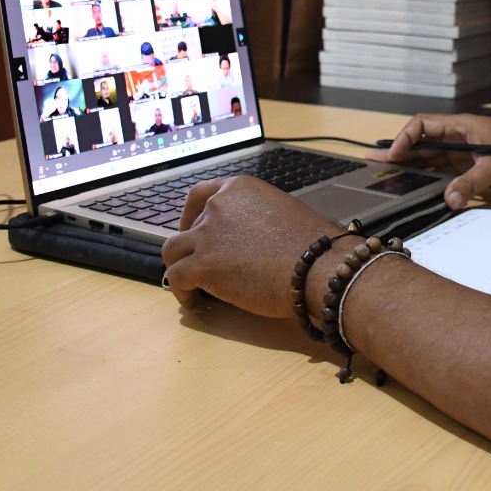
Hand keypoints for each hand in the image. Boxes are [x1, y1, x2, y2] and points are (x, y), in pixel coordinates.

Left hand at [160, 176, 343, 313]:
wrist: (318, 266)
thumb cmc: (314, 244)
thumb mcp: (282, 211)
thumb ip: (257, 216)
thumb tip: (251, 236)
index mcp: (239, 188)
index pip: (201, 194)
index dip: (192, 214)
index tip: (193, 229)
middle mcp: (218, 206)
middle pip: (187, 226)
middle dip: (190, 245)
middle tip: (200, 263)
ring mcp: (207, 235)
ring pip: (173, 251)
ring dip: (179, 267)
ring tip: (191, 285)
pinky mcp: (202, 265)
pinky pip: (176, 278)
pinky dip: (181, 291)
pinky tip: (194, 301)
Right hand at [368, 114, 490, 209]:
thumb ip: (471, 183)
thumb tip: (448, 201)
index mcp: (461, 126)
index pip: (423, 125)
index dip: (404, 138)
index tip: (393, 156)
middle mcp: (459, 136)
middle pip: (422, 142)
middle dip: (398, 152)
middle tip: (371, 162)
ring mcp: (465, 151)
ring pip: (431, 157)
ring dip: (410, 166)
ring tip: (385, 176)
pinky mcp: (472, 164)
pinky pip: (445, 170)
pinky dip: (430, 177)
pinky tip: (415, 186)